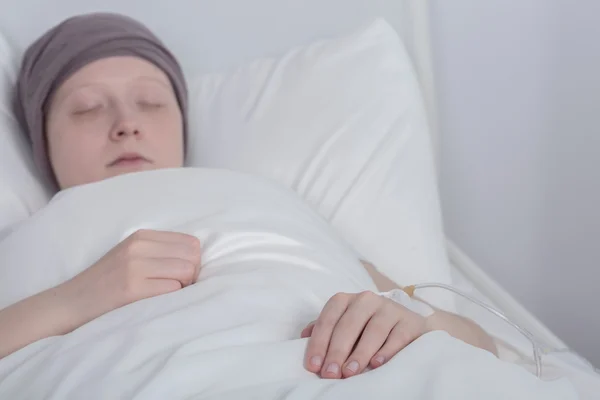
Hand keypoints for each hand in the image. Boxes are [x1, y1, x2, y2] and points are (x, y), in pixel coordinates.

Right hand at [62, 229, 200, 325]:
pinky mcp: (132, 288)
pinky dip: (172, 298)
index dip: (193, 261)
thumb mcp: (132, 255)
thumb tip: (197, 259)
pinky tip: (157, 302)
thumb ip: (160, 251)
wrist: (71, 302)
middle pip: (192, 256)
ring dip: (184, 287)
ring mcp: (134, 266)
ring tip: (166, 294)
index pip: (190, 242)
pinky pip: (173, 290)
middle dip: (192, 274)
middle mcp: (139, 247)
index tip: (181, 275)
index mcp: (141, 236)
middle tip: (178, 287)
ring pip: (186, 271)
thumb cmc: (107, 282)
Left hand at [301, 291, 427, 378]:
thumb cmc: (368, 327)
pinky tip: (377, 364)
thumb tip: (303, 336)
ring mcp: (389, 309)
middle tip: (330, 374)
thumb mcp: (345, 325)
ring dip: (360, 353)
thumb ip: (326, 328)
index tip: (313, 366)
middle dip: (337, 351)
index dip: (319, 342)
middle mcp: (367, 300)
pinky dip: (386, 351)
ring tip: (349, 372)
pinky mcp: (409, 322)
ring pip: (373, 330)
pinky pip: (397, 336)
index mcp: (346, 300)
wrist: (408, 326)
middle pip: (349, 324)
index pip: (329, 318)